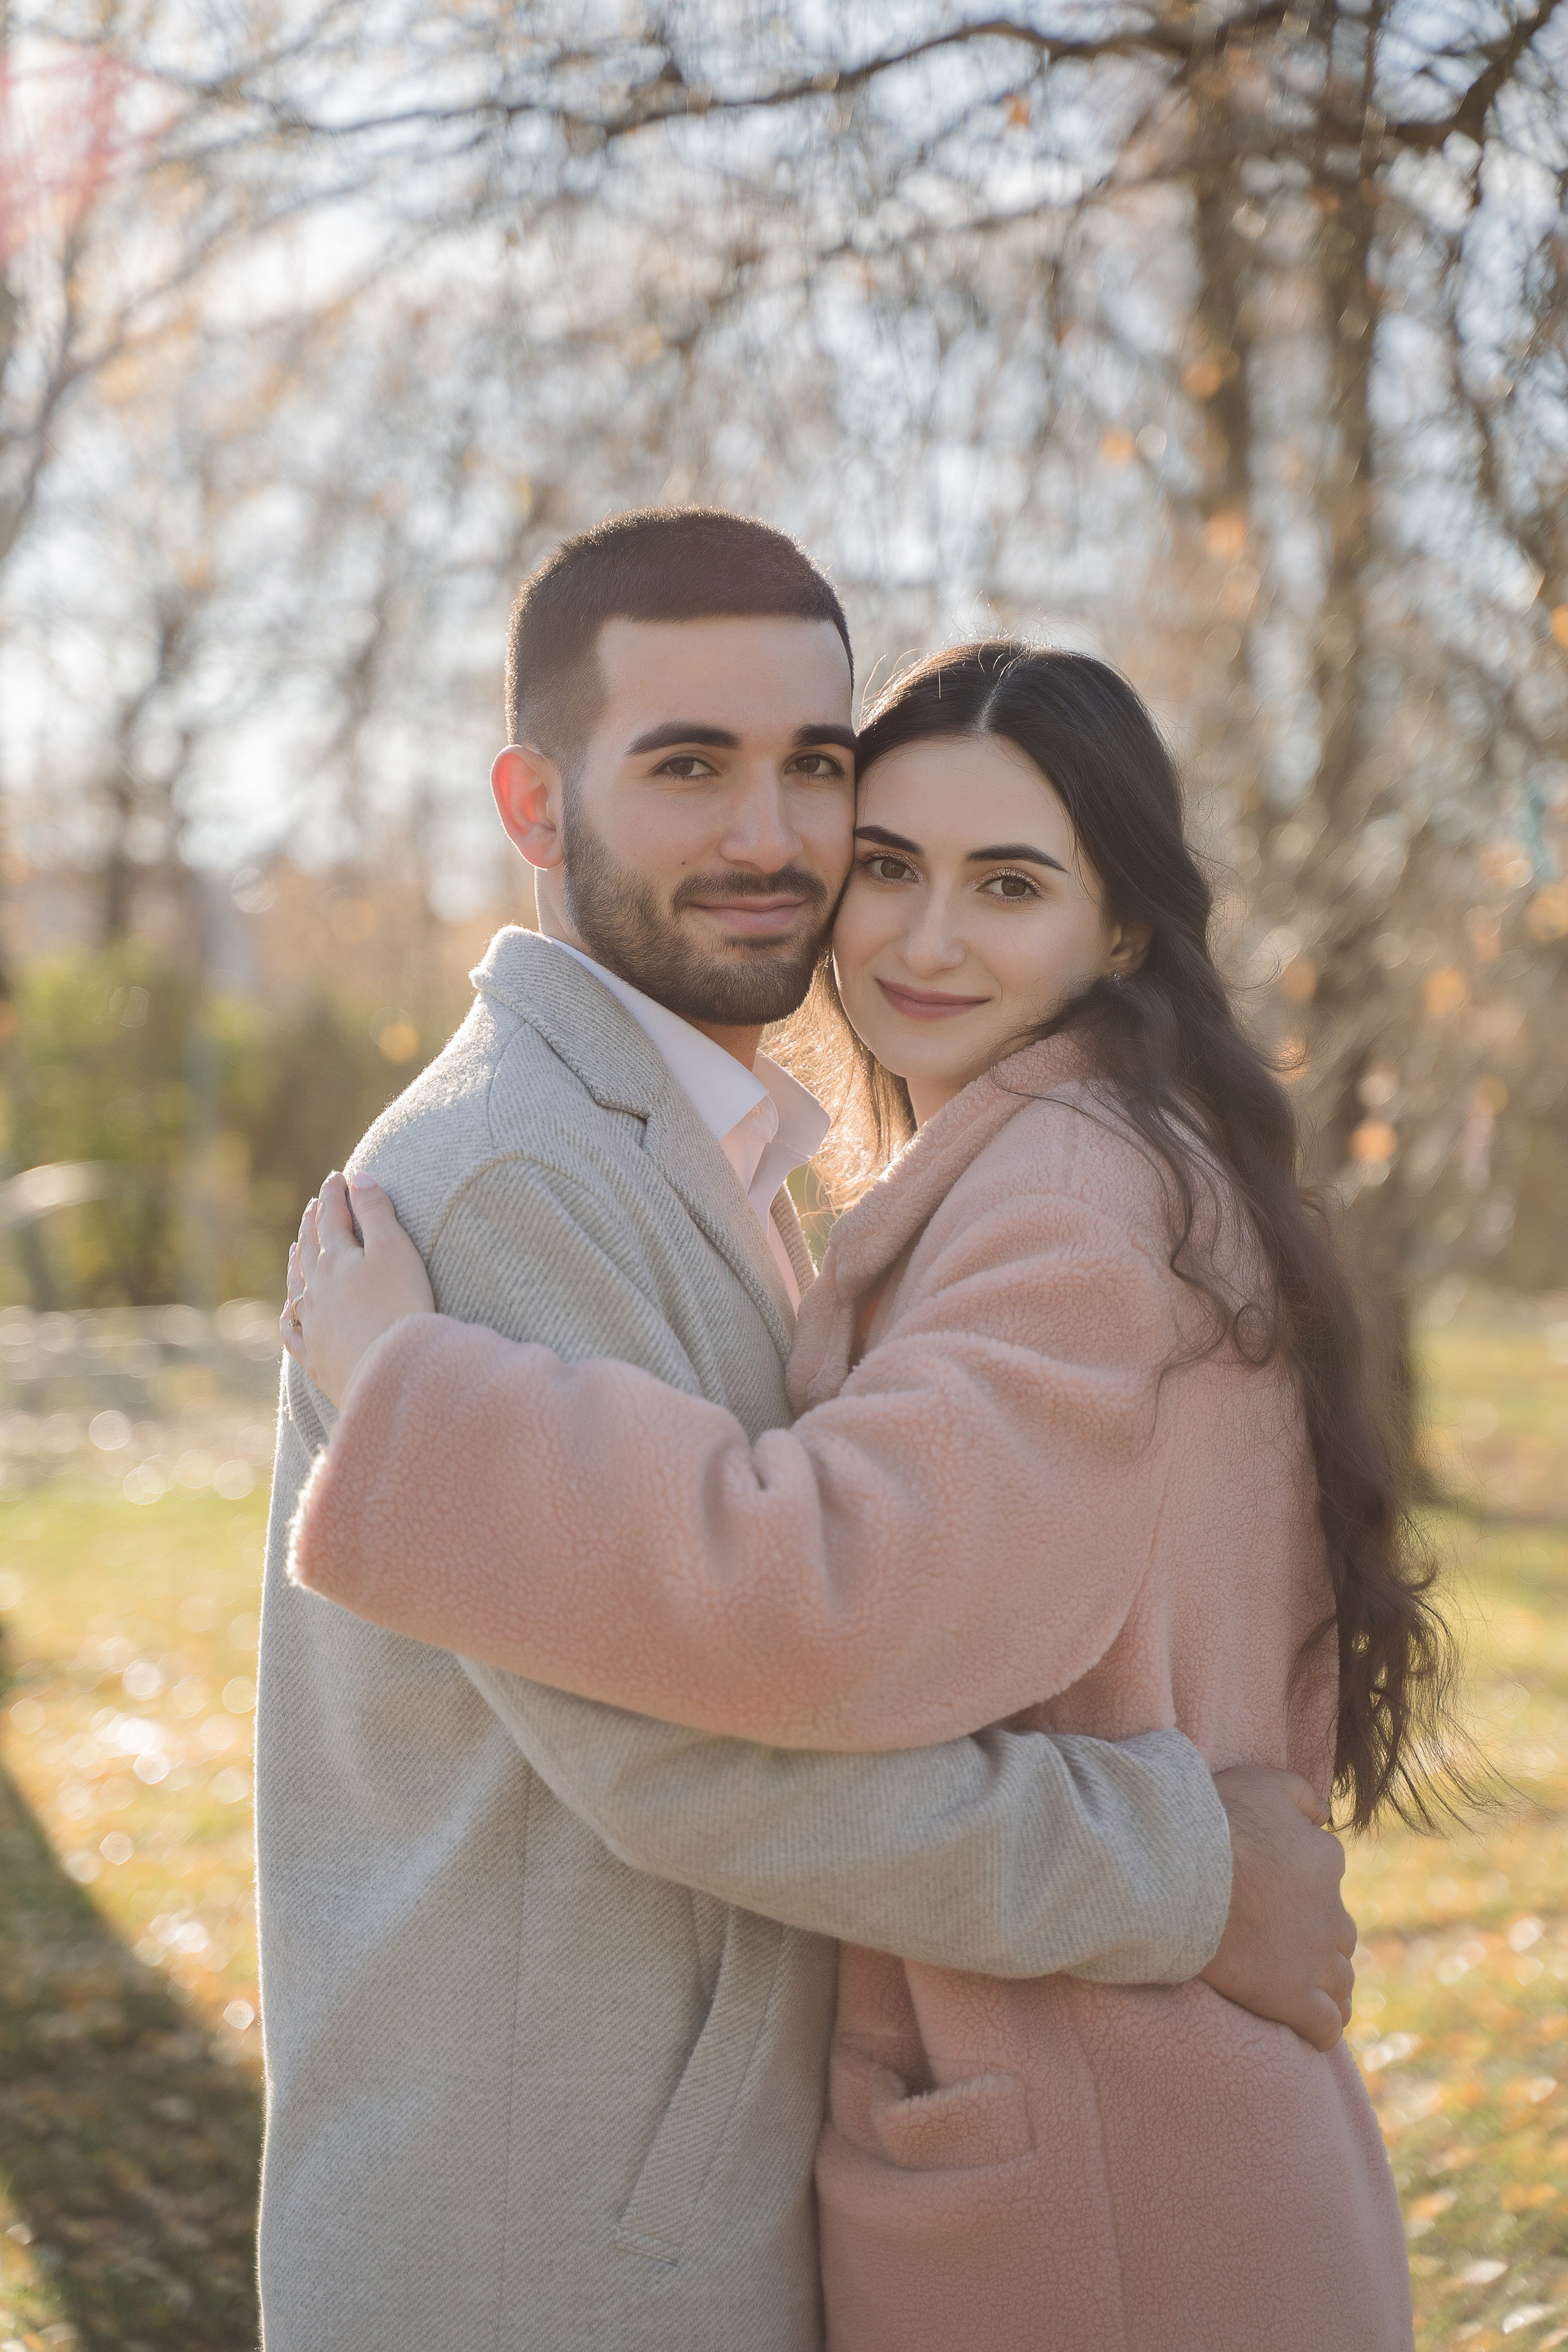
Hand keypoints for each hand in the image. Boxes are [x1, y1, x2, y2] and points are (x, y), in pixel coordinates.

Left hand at [281, 1171, 434, 1407]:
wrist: (388, 1371)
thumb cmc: (399, 1306)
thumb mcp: (394, 1249)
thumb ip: (376, 1211)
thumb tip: (358, 1178)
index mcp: (336, 1259)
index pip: (332, 1218)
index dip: (335, 1194)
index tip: (336, 1177)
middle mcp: (317, 1289)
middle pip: (309, 1249)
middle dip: (312, 1223)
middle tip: (313, 1206)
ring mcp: (313, 1325)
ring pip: (297, 1286)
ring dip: (297, 1263)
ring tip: (294, 1248)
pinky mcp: (317, 1358)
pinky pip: (294, 1333)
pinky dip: (289, 1318)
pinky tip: (287, 1315)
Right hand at [1201, 1765, 1355, 2051]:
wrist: (1183, 1870)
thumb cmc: (1216, 1819)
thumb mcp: (1263, 1782)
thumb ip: (1301, 1794)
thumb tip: (1325, 1813)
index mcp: (1325, 1861)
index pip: (1329, 1879)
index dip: (1306, 1889)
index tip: (1279, 1895)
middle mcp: (1330, 1911)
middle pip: (1338, 1933)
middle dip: (1320, 1940)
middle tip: (1286, 1944)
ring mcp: (1313, 1958)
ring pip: (1340, 1981)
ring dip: (1329, 1985)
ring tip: (1310, 1992)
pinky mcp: (1292, 1997)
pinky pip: (1325, 2024)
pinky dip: (1324, 2028)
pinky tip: (1312, 2029)